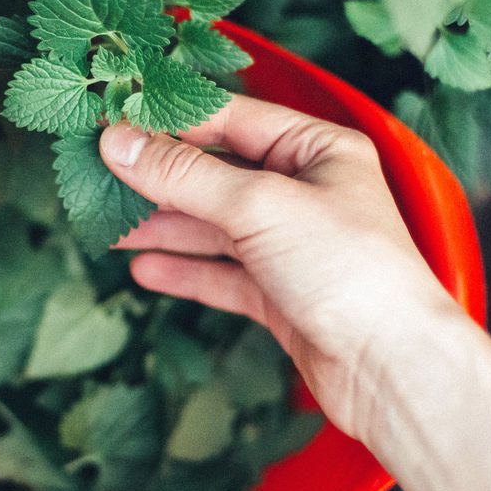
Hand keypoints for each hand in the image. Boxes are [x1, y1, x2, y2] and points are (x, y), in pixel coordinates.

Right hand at [99, 94, 466, 442]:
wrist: (391, 369)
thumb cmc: (349, 270)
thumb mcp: (258, 206)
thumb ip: (183, 175)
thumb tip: (117, 142)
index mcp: (317, 151)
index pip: (230, 120)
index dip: (169, 122)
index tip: (113, 123)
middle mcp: (306, 193)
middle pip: (216, 176)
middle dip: (159, 180)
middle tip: (100, 177)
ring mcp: (292, 246)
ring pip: (213, 228)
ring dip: (163, 228)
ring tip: (109, 228)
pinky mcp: (281, 295)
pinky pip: (222, 274)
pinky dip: (185, 271)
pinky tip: (145, 270)